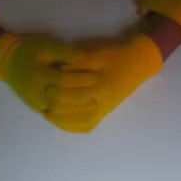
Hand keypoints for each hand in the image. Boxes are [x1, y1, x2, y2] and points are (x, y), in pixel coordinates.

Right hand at [0, 32, 97, 127]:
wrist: (8, 62)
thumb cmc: (30, 50)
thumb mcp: (46, 45)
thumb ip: (65, 51)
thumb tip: (84, 57)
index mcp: (37, 74)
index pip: (61, 80)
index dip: (79, 79)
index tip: (95, 77)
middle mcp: (34, 92)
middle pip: (59, 100)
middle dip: (79, 98)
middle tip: (96, 96)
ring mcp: (34, 102)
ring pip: (56, 113)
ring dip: (75, 112)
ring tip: (92, 107)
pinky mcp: (36, 108)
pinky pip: (53, 118)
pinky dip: (67, 119)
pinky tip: (80, 116)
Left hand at [47, 31, 163, 133]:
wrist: (138, 62)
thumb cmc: (116, 55)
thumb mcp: (95, 54)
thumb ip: (76, 63)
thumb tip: (57, 71)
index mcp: (96, 87)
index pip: (66, 95)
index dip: (52, 91)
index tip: (43, 85)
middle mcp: (100, 103)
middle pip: (68, 110)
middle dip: (53, 104)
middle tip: (42, 97)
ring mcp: (103, 110)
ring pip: (76, 123)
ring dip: (59, 118)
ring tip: (47, 111)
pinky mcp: (105, 112)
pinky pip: (86, 126)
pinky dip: (72, 126)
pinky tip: (61, 120)